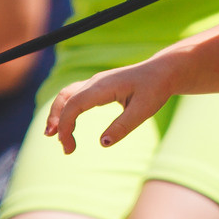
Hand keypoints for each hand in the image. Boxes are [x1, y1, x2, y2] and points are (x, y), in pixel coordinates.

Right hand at [43, 59, 175, 153]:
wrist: (163, 71)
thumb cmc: (155, 88)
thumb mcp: (144, 110)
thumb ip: (123, 126)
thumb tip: (102, 143)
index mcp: (104, 86)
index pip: (74, 104)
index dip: (65, 125)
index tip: (68, 146)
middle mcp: (95, 82)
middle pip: (64, 98)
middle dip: (56, 121)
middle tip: (63, 147)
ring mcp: (95, 82)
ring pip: (66, 95)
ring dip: (58, 115)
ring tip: (57, 138)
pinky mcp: (98, 87)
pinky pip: (74, 96)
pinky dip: (66, 110)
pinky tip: (67, 125)